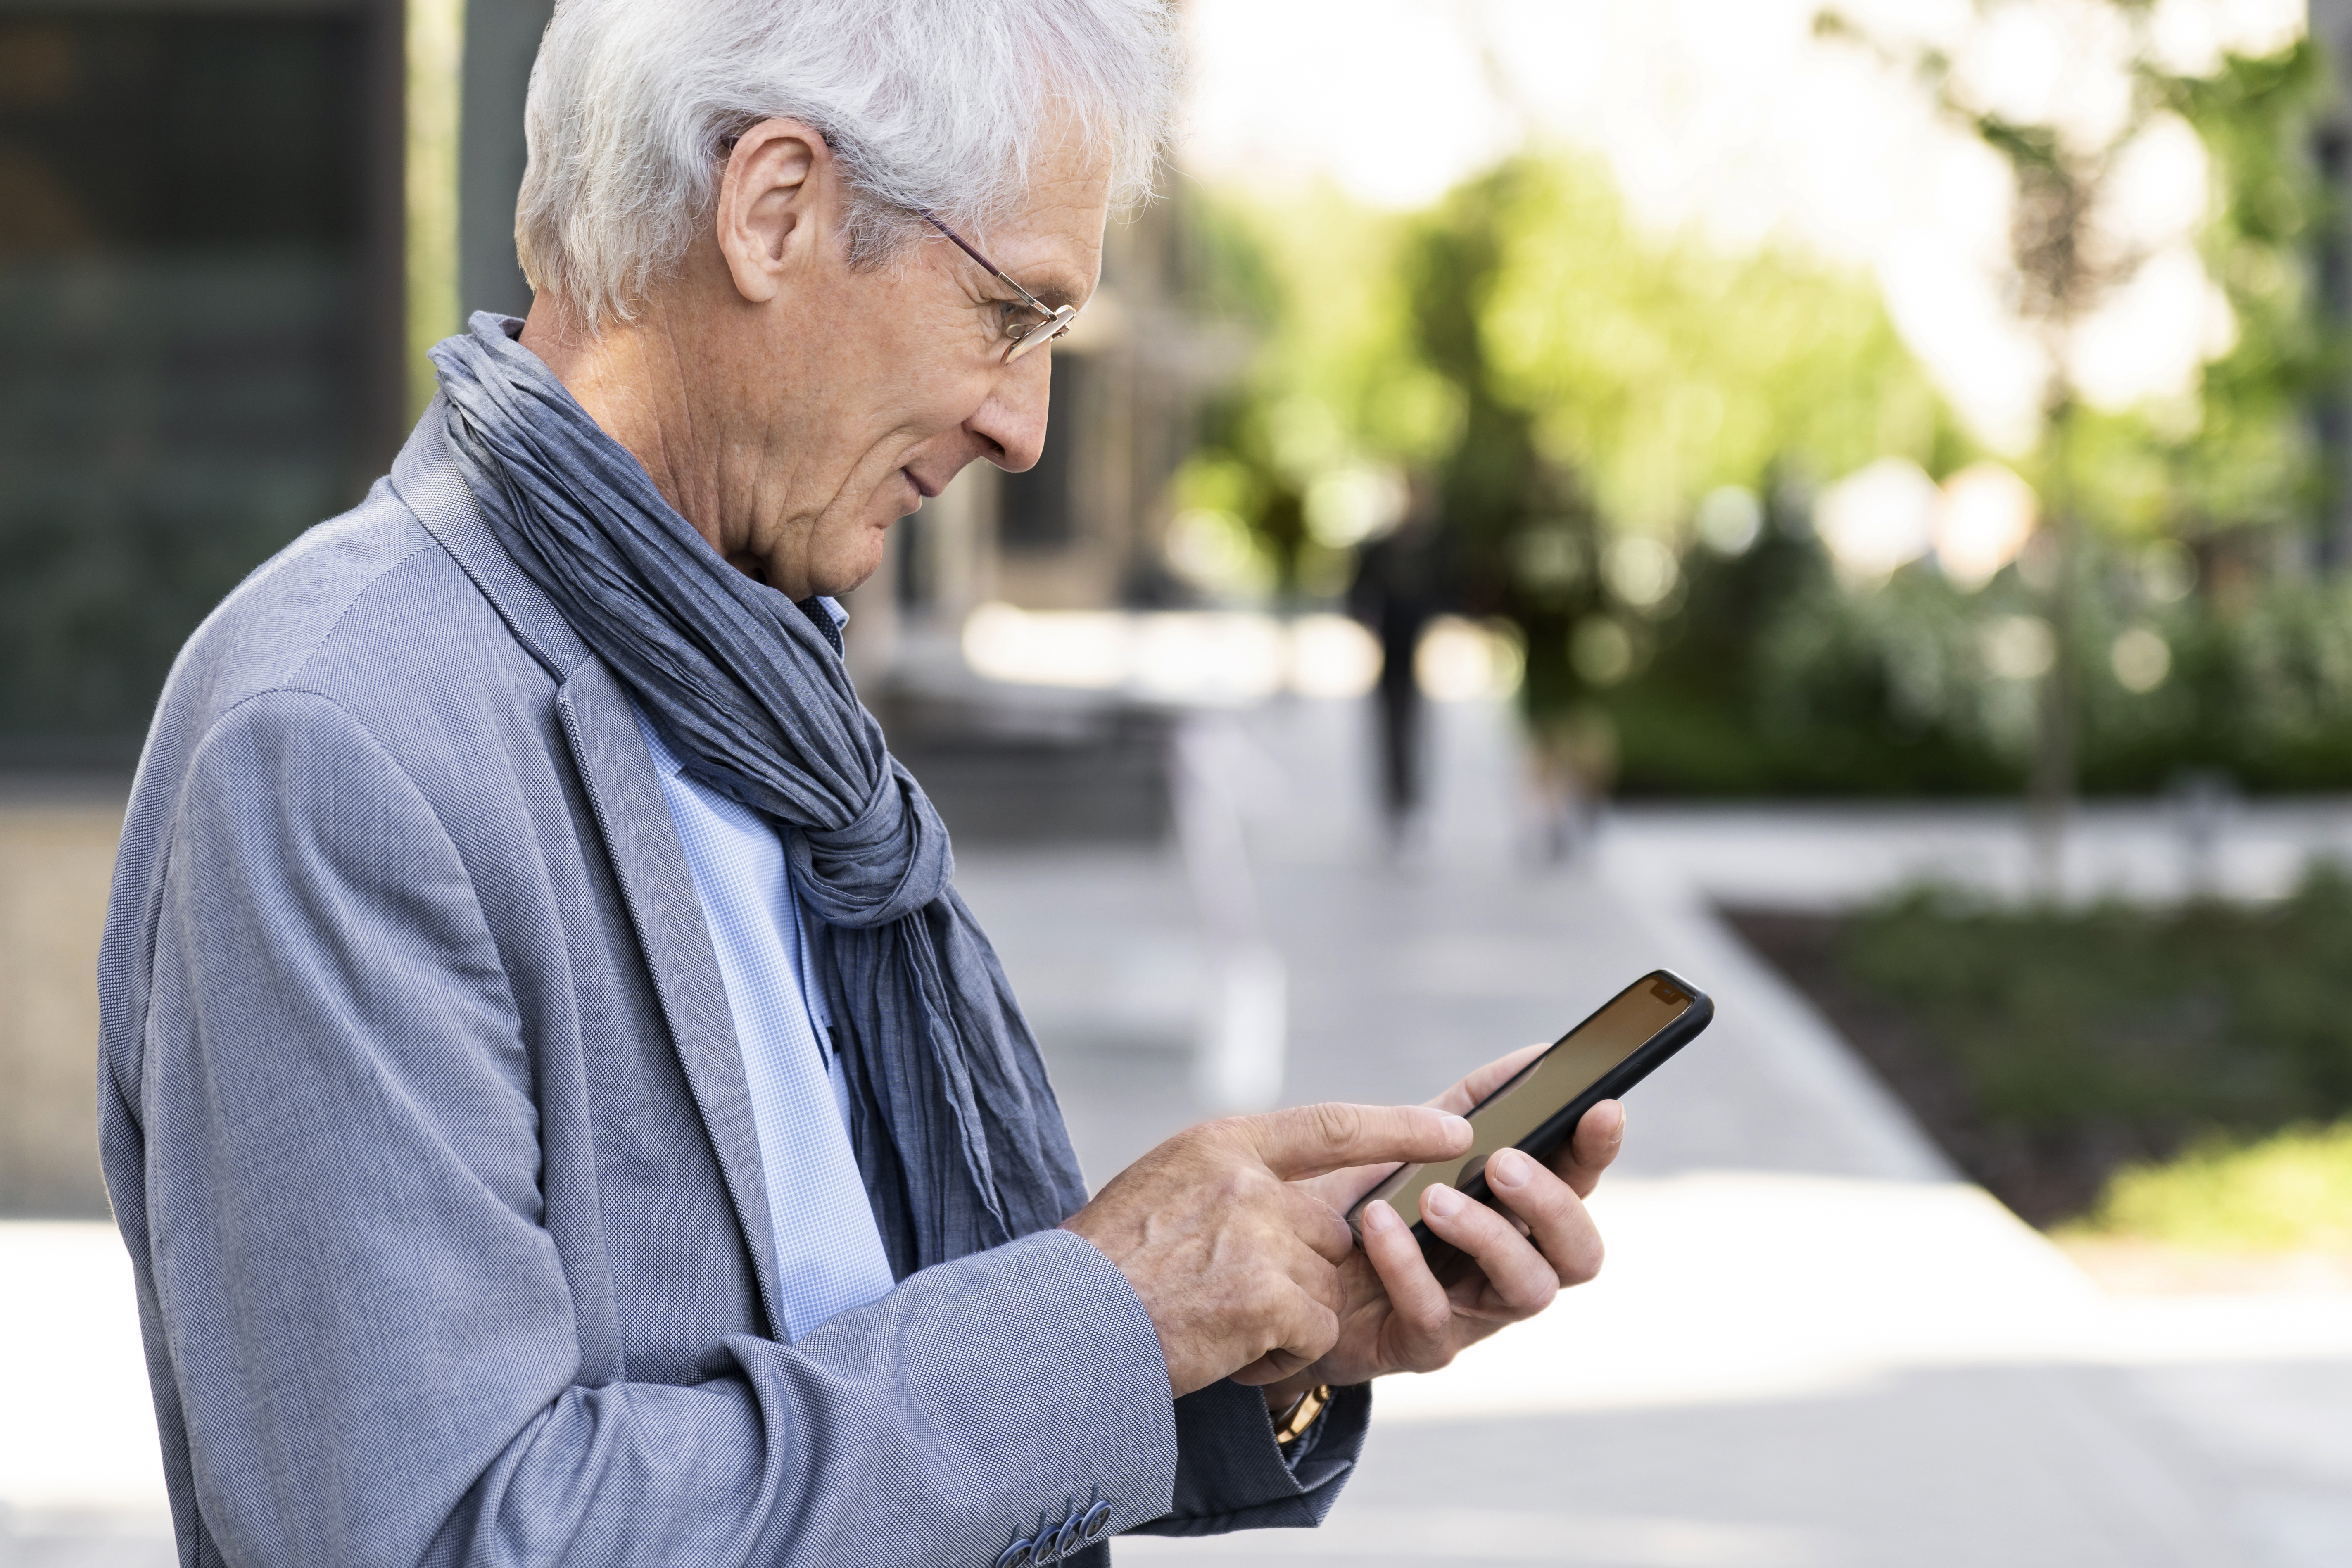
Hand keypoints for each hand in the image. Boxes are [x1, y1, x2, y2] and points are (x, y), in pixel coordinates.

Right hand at [1061, 1103, 1473, 1396]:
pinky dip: (1282, 1354)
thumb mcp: (1165, 1186)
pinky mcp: (1270, 1298)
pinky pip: (1316, 1333)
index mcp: (1222, 1143)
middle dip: (1302, 1272)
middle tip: (1233, 1294)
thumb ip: (1235, 1181)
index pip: (1331, 1126)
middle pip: (1331, 1230)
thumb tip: (1297, 1202)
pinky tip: (1229, 1350)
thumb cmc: (1107, 1265)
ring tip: (1219, 1321)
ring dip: (1289, 1317)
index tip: (1453, 1132)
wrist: (1063, 1327)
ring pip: (1327, 1286)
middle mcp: (1249, 1181)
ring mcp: (1261, 1237)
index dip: (1399, 1129)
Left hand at [1267, 1047, 1626, 1400]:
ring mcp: (1474, 1314)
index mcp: (1519, 1215)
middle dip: (1552, 1205)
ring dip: (1488, 1235)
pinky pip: (1434, 1317)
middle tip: (1503, 1163)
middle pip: (1578, 1253)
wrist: (1287, 1269)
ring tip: (1436, 1197)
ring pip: (1528, 1290)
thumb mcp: (1414, 1143)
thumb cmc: (1364, 1203)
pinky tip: (1377, 1223)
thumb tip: (1537, 1055)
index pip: (1580, 1185)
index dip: (1597, 1150)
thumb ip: (1474, 1103)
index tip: (1601, 1107)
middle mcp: (1511, 1268)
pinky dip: (1409, 1265)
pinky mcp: (1421, 1347)